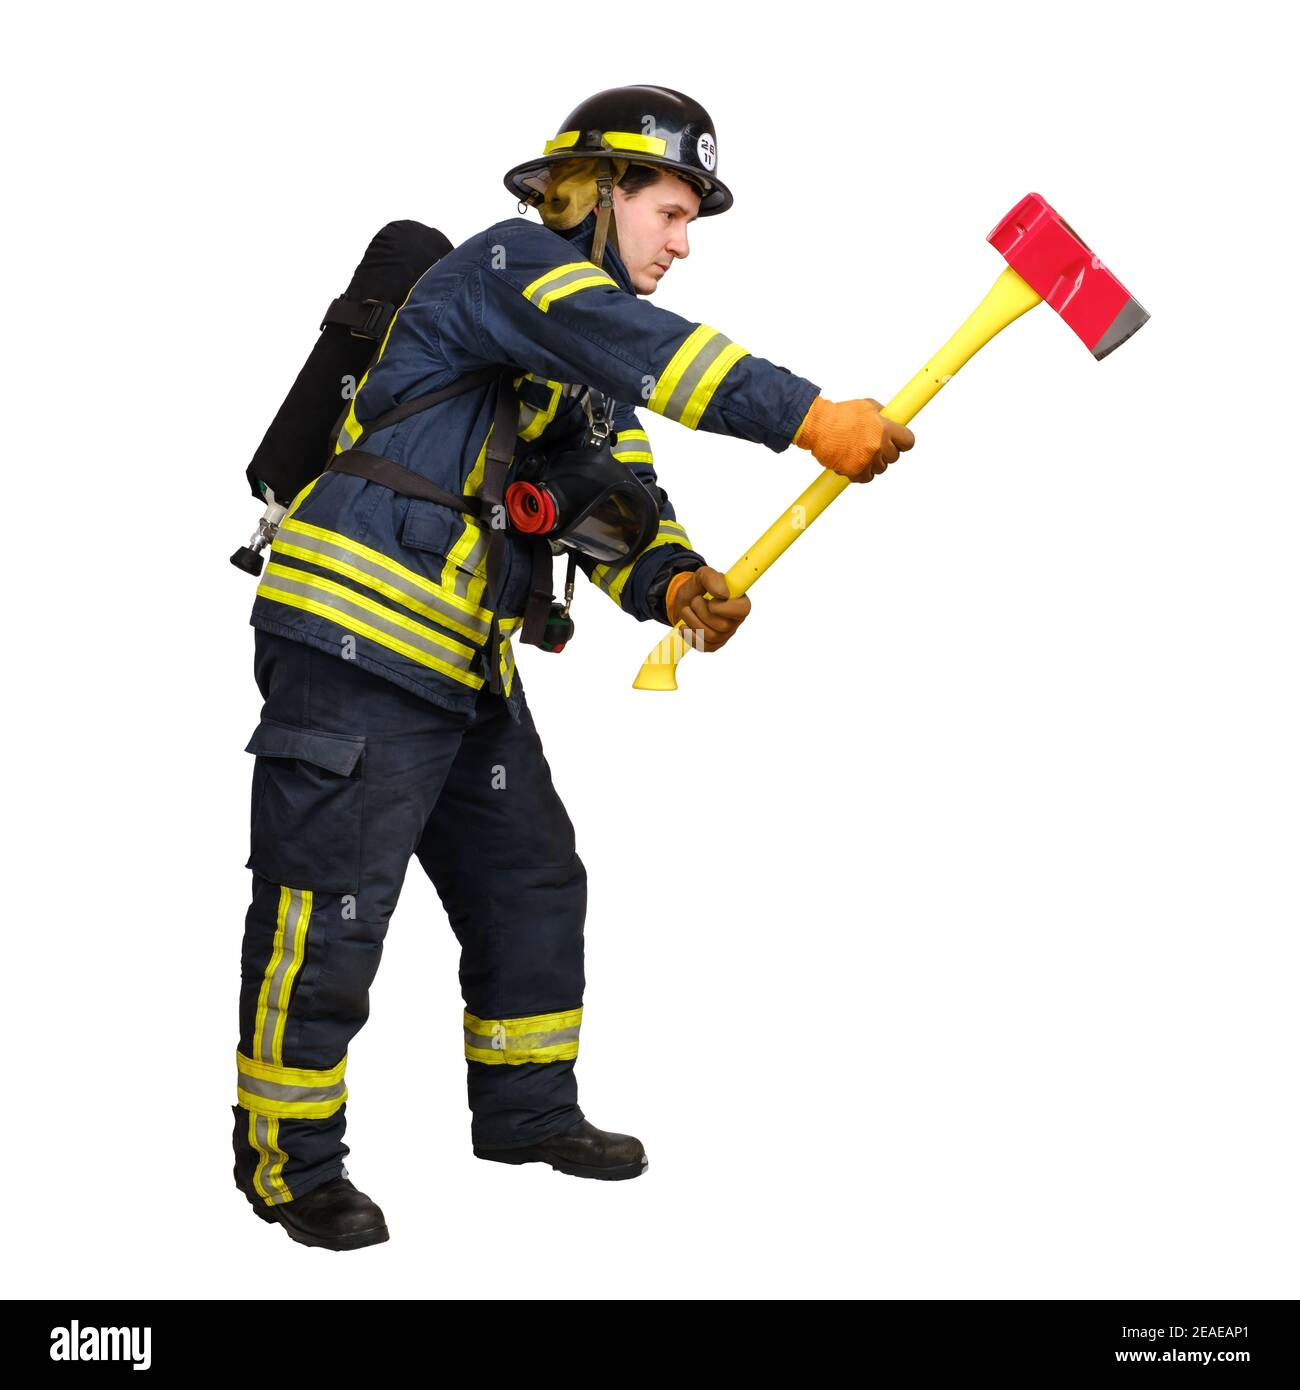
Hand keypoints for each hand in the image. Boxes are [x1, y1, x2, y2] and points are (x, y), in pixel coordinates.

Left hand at [665, 565, 750, 651]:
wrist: (683, 601)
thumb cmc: (698, 588)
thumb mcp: (702, 575)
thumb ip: (713, 579)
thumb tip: (723, 594)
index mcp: (739, 602)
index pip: (743, 610)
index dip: (724, 608)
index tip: (710, 600)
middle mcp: (735, 620)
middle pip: (723, 625)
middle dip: (701, 611)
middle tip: (694, 600)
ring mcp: (724, 635)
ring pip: (711, 636)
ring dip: (692, 620)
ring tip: (687, 610)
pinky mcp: (713, 645)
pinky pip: (703, 646)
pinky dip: (689, 635)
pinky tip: (684, 625)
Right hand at [794, 395, 915, 482]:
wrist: (817, 426)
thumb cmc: (839, 415)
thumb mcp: (867, 406)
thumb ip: (882, 415)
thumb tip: (891, 420)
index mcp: (885, 429)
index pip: (908, 442)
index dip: (902, 442)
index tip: (897, 441)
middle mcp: (879, 446)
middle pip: (894, 457)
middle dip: (885, 451)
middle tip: (872, 444)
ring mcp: (867, 460)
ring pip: (880, 468)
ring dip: (872, 463)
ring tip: (859, 452)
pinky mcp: (855, 471)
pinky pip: (866, 478)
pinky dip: (861, 473)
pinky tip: (854, 462)